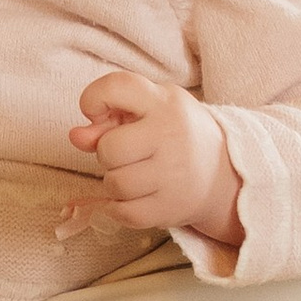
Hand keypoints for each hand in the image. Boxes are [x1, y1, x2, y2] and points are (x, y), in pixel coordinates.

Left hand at [66, 69, 242, 243]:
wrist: (223, 174)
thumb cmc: (173, 135)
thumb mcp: (147, 114)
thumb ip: (107, 119)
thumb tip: (76, 136)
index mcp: (164, 102)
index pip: (117, 87)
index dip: (93, 98)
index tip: (96, 112)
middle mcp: (172, 134)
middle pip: (109, 148)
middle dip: (107, 153)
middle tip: (124, 154)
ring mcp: (175, 173)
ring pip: (115, 184)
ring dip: (113, 182)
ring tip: (131, 175)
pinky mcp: (172, 207)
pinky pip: (124, 213)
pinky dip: (119, 208)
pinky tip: (133, 197)